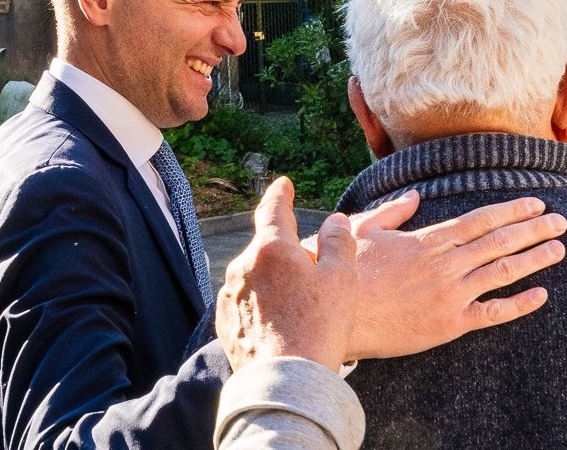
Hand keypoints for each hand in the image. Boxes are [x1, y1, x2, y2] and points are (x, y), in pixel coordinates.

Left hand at [215, 177, 356, 372]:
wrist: (286, 381)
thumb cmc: (318, 327)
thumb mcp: (342, 279)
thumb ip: (339, 241)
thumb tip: (334, 219)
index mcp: (272, 248)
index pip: (273, 208)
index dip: (280, 194)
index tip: (283, 185)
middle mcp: (243, 266)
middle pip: (266, 247)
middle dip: (284, 251)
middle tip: (309, 269)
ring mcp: (229, 295)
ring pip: (254, 276)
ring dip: (272, 280)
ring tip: (297, 305)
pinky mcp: (224, 322)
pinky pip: (244, 303)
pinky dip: (260, 305)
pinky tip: (279, 322)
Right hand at [345, 193, 566, 359]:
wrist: (338, 315)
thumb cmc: (348, 272)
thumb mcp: (367, 230)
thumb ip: (395, 212)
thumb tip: (416, 196)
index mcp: (428, 240)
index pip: (480, 220)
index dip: (512, 211)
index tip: (536, 204)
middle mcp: (446, 264)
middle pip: (499, 241)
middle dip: (533, 229)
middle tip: (561, 222)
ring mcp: (451, 294)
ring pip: (503, 272)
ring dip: (534, 259)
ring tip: (558, 249)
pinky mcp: (450, 324)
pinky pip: (492, 313)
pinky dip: (519, 304)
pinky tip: (541, 295)